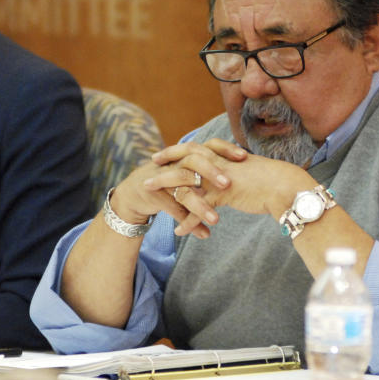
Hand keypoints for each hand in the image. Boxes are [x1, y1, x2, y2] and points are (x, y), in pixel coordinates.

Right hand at [110, 139, 243, 237]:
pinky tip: (204, 234)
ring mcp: (162, 178)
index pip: (208, 145)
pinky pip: (173, 209)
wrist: (134, 192)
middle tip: (228, 183)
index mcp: (186, 156)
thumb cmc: (169, 183)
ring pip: (183, 189)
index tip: (244, 156)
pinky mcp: (152, 194)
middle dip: (211, 172)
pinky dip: (188, 222)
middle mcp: (174, 163)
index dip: (225, 149)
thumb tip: (239, 190)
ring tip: (216, 220)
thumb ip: (210, 179)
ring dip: (200, 205)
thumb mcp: (190, 175)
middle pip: (194, 161)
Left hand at [151, 140, 315, 234]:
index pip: (192, 148)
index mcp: (221, 155)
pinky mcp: (224, 193)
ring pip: (185, 183)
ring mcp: (218, 177)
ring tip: (152, 203)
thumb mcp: (244, 171)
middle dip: (162, 169)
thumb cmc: (268, 179)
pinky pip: (199, 208)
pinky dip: (188, 221)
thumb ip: (229, 171)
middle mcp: (217, 162)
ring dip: (166, 192)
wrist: (284, 185)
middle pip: (182, 162)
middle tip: (146, 177)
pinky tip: (179, 231)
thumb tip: (222, 174)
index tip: (159, 156)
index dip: (174, 152)